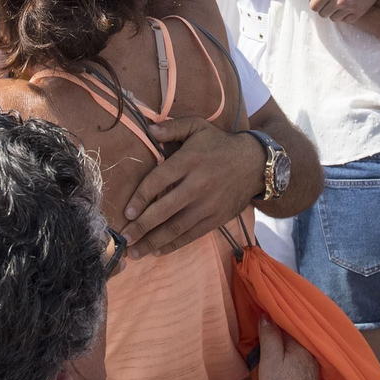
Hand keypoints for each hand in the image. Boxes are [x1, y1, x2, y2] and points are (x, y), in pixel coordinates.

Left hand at [121, 118, 263, 254]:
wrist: (255, 164)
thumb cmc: (219, 144)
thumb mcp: (198, 127)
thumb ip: (173, 127)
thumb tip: (149, 130)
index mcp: (189, 161)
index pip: (158, 181)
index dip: (141, 198)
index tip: (126, 212)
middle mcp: (197, 185)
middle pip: (164, 209)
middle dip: (142, 226)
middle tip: (124, 238)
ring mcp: (207, 205)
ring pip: (177, 227)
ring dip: (154, 241)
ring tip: (135, 252)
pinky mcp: (216, 218)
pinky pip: (192, 235)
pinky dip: (174, 245)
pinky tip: (158, 251)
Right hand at [255, 317, 325, 379]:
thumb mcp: (270, 361)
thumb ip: (269, 337)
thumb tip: (266, 316)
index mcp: (301, 344)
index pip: (287, 323)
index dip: (273, 317)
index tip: (260, 312)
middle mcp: (309, 351)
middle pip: (292, 334)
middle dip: (279, 329)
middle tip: (263, 324)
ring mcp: (311, 364)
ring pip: (295, 346)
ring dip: (284, 341)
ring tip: (270, 338)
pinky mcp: (310, 376)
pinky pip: (298, 356)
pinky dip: (289, 353)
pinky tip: (281, 356)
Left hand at [292, 0, 379, 22]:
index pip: (313, 6)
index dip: (314, 0)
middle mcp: (339, 1)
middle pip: (322, 13)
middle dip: (323, 6)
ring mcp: (350, 7)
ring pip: (334, 18)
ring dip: (333, 10)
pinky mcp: (361, 10)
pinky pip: (347, 19)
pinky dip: (345, 14)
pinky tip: (346, 3)